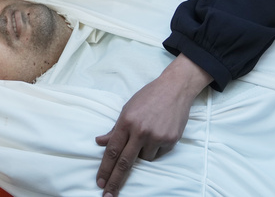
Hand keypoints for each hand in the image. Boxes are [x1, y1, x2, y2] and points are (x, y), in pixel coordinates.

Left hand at [95, 54, 211, 195]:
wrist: (175, 89)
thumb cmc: (148, 97)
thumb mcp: (127, 108)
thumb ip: (115, 129)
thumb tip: (100, 142)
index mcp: (126, 121)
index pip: (112, 151)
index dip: (105, 168)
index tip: (100, 182)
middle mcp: (140, 131)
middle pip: (125, 162)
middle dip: (115, 181)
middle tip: (107, 195)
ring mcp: (156, 136)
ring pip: (144, 159)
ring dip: (142, 153)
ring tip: (148, 134)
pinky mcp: (170, 140)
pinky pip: (158, 154)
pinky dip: (155, 148)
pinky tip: (158, 133)